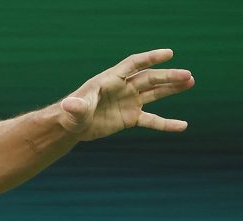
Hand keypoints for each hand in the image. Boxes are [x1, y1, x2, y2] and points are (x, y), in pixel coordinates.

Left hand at [60, 49, 194, 141]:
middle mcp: (123, 88)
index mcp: (111, 80)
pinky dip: (166, 123)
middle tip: (187, 75)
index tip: (169, 54)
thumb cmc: (72, 113)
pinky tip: (182, 126)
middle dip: (168, 76)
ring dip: (172, 88)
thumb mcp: (75, 110)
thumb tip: (70, 104)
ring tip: (190, 81)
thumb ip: (77, 106)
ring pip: (154, 93)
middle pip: (149, 78)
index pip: (133, 64)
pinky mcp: (130, 117)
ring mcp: (129, 102)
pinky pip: (152, 120)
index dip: (150, 58)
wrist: (73, 126)